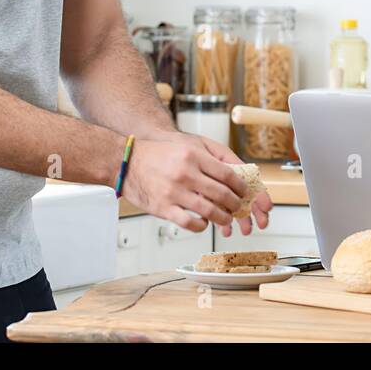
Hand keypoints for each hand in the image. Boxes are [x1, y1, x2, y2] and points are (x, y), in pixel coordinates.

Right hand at [142, 131, 272, 236]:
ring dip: (222, 218)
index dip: (240, 186)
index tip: (243, 191)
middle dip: (235, 203)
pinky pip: (189, 222)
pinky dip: (201, 225)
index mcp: (193, 156)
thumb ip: (215, 154)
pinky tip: (204, 222)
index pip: (227, 174)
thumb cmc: (160, 152)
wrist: (127, 161)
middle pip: (222, 194)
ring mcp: (173, 192)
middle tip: (237, 206)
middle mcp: (185, 173)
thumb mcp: (190, 143)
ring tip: (226, 218)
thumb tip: (238, 169)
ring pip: (209, 210)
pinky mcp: (163, 208)